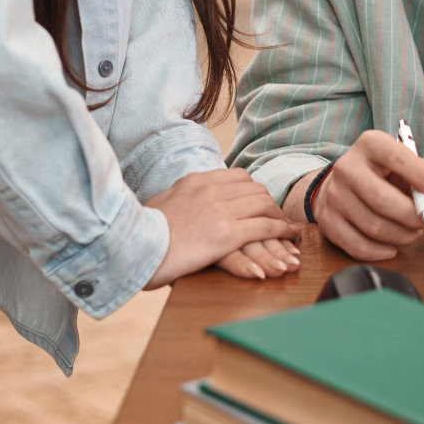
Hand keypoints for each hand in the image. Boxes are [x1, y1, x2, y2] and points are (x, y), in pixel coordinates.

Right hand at [143, 168, 301, 288]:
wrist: (133, 246)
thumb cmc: (141, 231)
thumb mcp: (162, 203)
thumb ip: (179, 198)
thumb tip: (180, 201)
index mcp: (196, 180)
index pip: (238, 177)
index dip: (254, 191)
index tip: (260, 203)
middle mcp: (211, 189)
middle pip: (255, 189)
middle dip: (271, 204)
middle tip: (279, 218)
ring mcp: (220, 210)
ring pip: (264, 206)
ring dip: (280, 219)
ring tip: (290, 230)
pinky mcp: (226, 234)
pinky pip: (263, 227)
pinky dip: (281, 231)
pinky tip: (290, 236)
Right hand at [297, 130, 423, 261]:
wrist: (342, 183)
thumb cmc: (383, 174)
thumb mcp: (406, 164)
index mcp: (370, 144)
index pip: (397, 158)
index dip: (423, 178)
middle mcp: (347, 167)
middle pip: (382, 200)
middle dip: (413, 216)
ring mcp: (334, 196)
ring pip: (374, 227)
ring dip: (402, 236)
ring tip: (413, 232)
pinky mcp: (328, 222)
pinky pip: (359, 246)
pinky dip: (382, 251)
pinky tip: (392, 245)